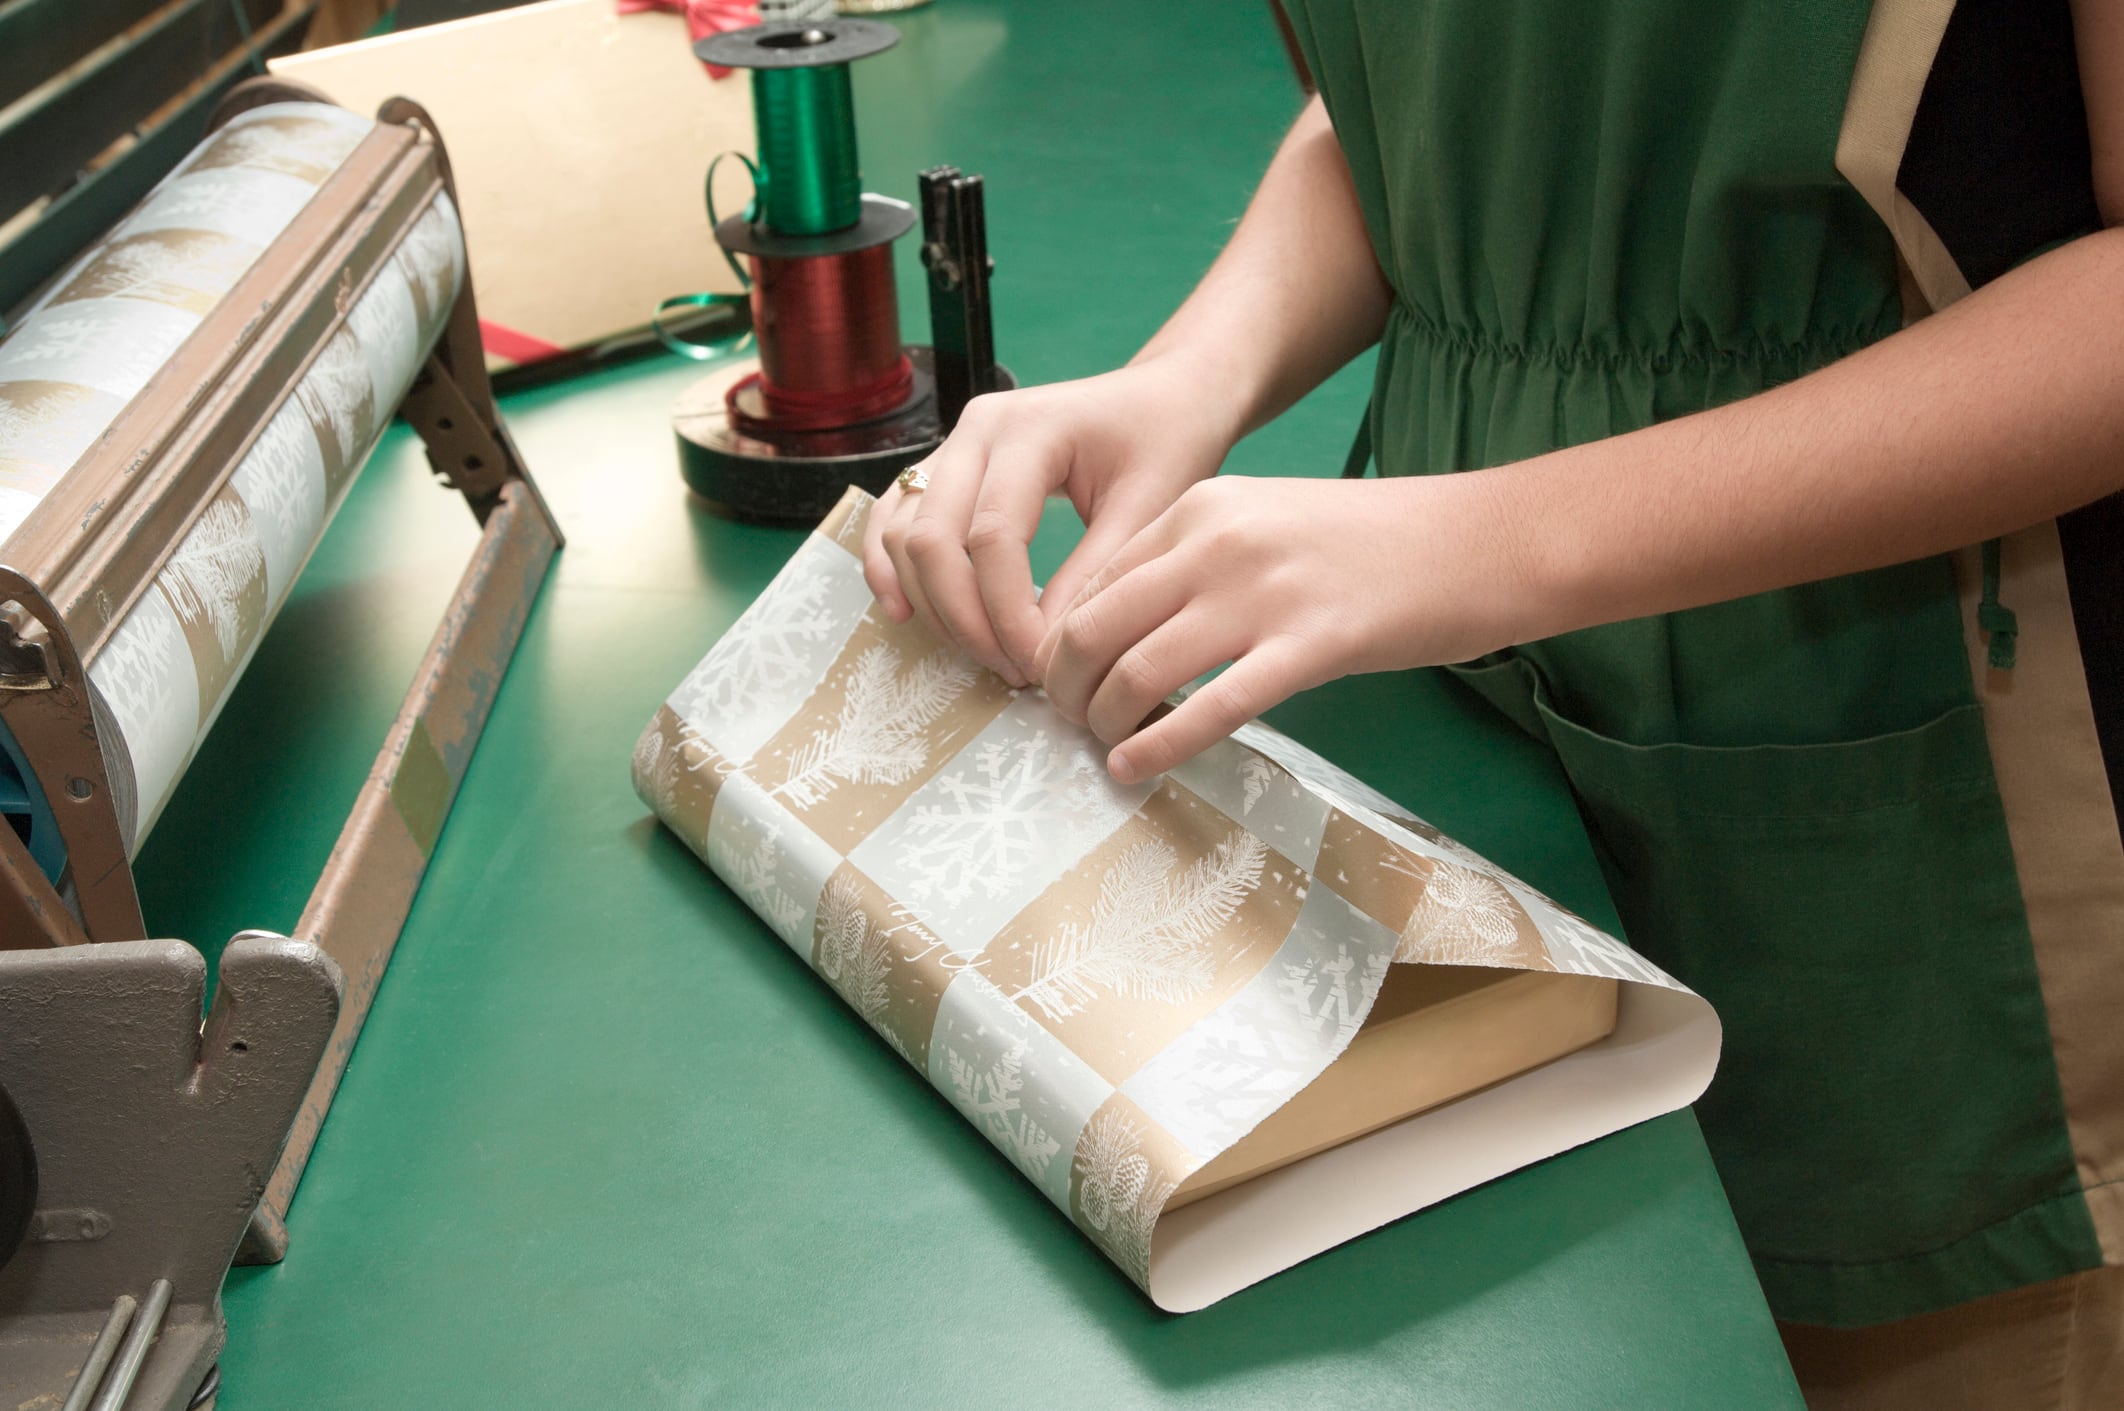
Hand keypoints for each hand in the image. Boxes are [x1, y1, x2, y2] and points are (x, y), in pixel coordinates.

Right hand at [863, 357, 1241, 686]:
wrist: (1164, 398)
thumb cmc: (1165, 444)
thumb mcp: (1150, 507)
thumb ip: (1095, 574)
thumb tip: (1048, 648)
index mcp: (1030, 429)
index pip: (993, 536)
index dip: (1007, 612)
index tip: (1040, 664)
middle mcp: (978, 429)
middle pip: (933, 539)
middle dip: (964, 618)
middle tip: (1011, 670)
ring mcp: (954, 443)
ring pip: (904, 534)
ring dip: (933, 604)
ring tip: (986, 654)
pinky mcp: (945, 465)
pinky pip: (894, 518)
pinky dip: (891, 569)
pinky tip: (907, 614)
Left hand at [1035, 472, 1535, 782]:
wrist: (1478, 539)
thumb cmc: (1373, 543)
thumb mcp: (1266, 522)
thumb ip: (1194, 561)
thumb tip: (1122, 629)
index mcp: (1201, 507)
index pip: (1092, 580)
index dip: (1060, 642)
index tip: (1059, 683)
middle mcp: (1217, 542)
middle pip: (1093, 626)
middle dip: (1063, 688)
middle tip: (1066, 723)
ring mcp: (1263, 594)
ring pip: (1135, 669)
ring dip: (1101, 722)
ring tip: (1102, 748)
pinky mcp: (1310, 646)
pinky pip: (1209, 708)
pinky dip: (1156, 747)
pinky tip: (1135, 767)